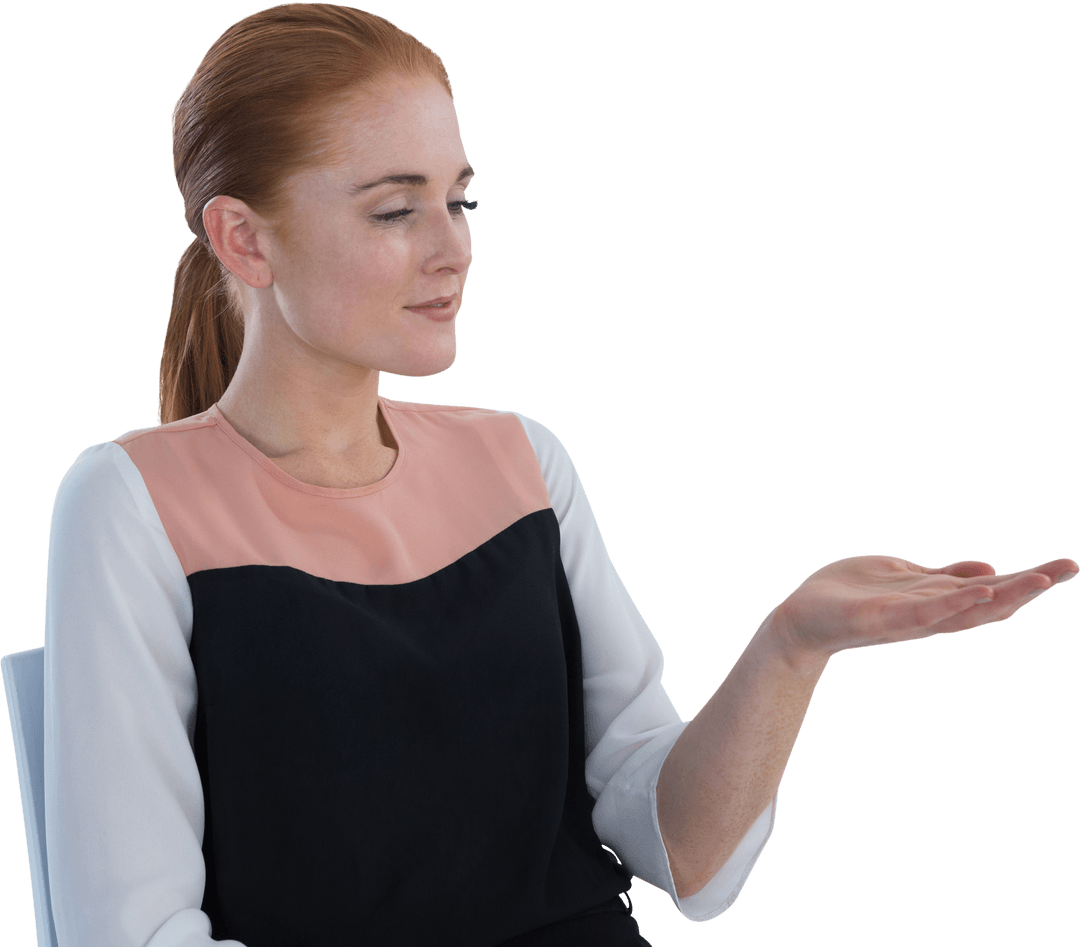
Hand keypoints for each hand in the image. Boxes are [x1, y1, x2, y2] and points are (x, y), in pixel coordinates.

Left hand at [769, 555, 1078, 664]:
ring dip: (1000, 595)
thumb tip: (990, 568)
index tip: (1066, 567)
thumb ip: (943, 578)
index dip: (1028, 581)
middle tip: (1070, 568)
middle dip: (1029, 587)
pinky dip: (952, 602)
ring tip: (1038, 580)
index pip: (990, 591)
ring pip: (962, 608)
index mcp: (935, 602)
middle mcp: (929, 614)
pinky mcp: (881, 618)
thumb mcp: (904, 580)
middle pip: (988, 602)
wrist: (800, 620)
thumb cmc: (849, 597)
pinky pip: (923, 612)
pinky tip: (979, 589)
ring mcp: (907, 618)